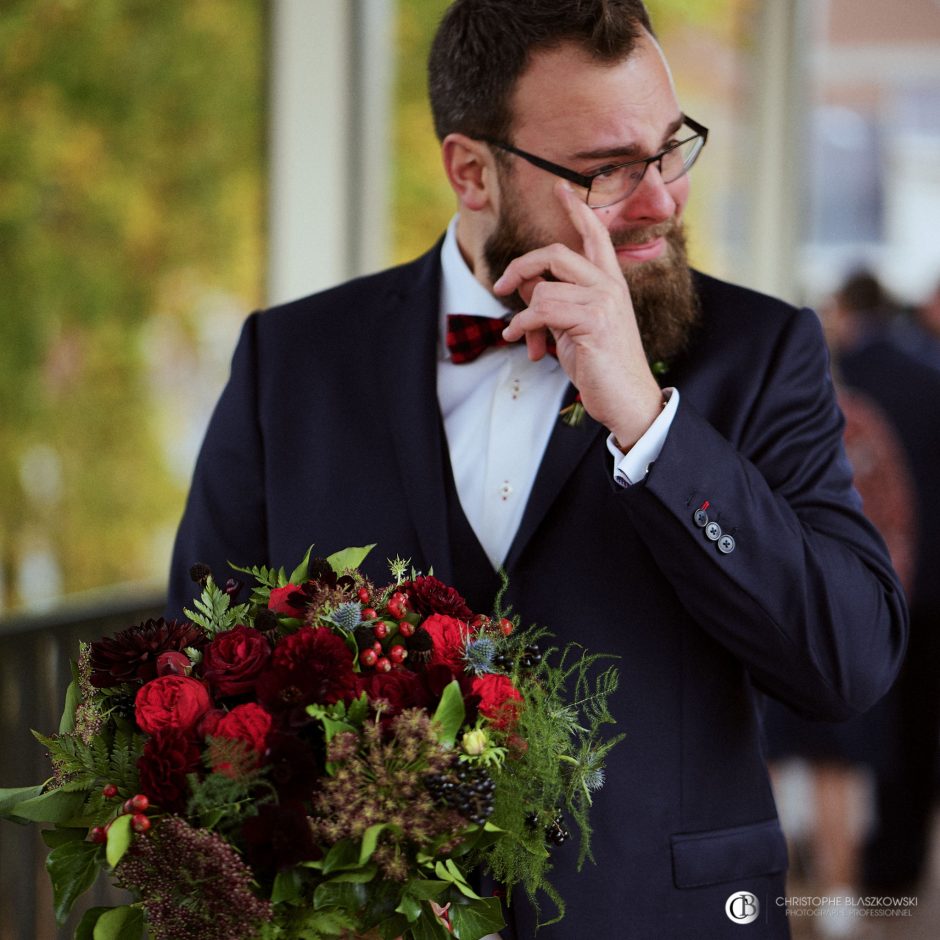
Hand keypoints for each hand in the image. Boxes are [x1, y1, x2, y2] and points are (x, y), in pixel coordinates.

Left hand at [494, 181, 663, 448]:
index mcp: (609, 282)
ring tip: (525, 339)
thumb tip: (525, 284)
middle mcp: (609, 285)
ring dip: (524, 316)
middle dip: (521, 267)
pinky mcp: (593, 320)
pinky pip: (541, 310)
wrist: (628, 399)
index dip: (576, 210)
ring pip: (543, 288)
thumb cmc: (600, 365)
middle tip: (500, 286)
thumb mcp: (573, 327)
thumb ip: (555, 300)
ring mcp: (603, 301)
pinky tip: (525, 343)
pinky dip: (524, 326)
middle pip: (556, 253)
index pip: (594, 235)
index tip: (560, 187)